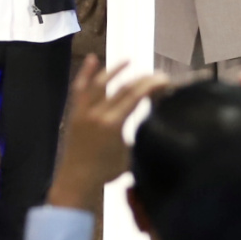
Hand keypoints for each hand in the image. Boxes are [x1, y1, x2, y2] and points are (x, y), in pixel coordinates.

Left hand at [47, 57, 172, 210]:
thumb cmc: (105, 172)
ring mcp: (84, 111)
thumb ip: (140, 138)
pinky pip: (80, 88)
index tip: (165, 80)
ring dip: (115, 70)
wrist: (76, 180)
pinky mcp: (75, 113)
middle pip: (123, 88)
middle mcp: (98, 113)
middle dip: (142, 79)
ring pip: (100, 83)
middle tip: (157, 76)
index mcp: (113, 124)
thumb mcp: (129, 156)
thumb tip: (157, 127)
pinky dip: (86, 73)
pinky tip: (93, 59)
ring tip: (128, 61)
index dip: (151, 85)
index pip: (136, 96)